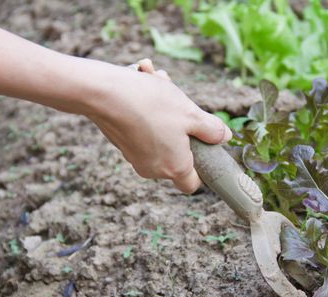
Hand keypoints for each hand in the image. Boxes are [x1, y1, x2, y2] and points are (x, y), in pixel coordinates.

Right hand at [87, 59, 231, 192]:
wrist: (103, 93)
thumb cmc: (151, 105)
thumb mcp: (191, 114)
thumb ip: (212, 130)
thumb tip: (225, 137)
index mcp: (175, 167)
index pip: (192, 184)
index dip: (201, 169)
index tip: (203, 147)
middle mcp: (153, 168)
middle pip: (178, 154)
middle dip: (183, 126)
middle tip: (181, 103)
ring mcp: (135, 157)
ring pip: (161, 135)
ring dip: (165, 110)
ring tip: (159, 82)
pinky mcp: (122, 143)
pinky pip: (144, 128)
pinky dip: (148, 109)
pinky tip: (145, 83)